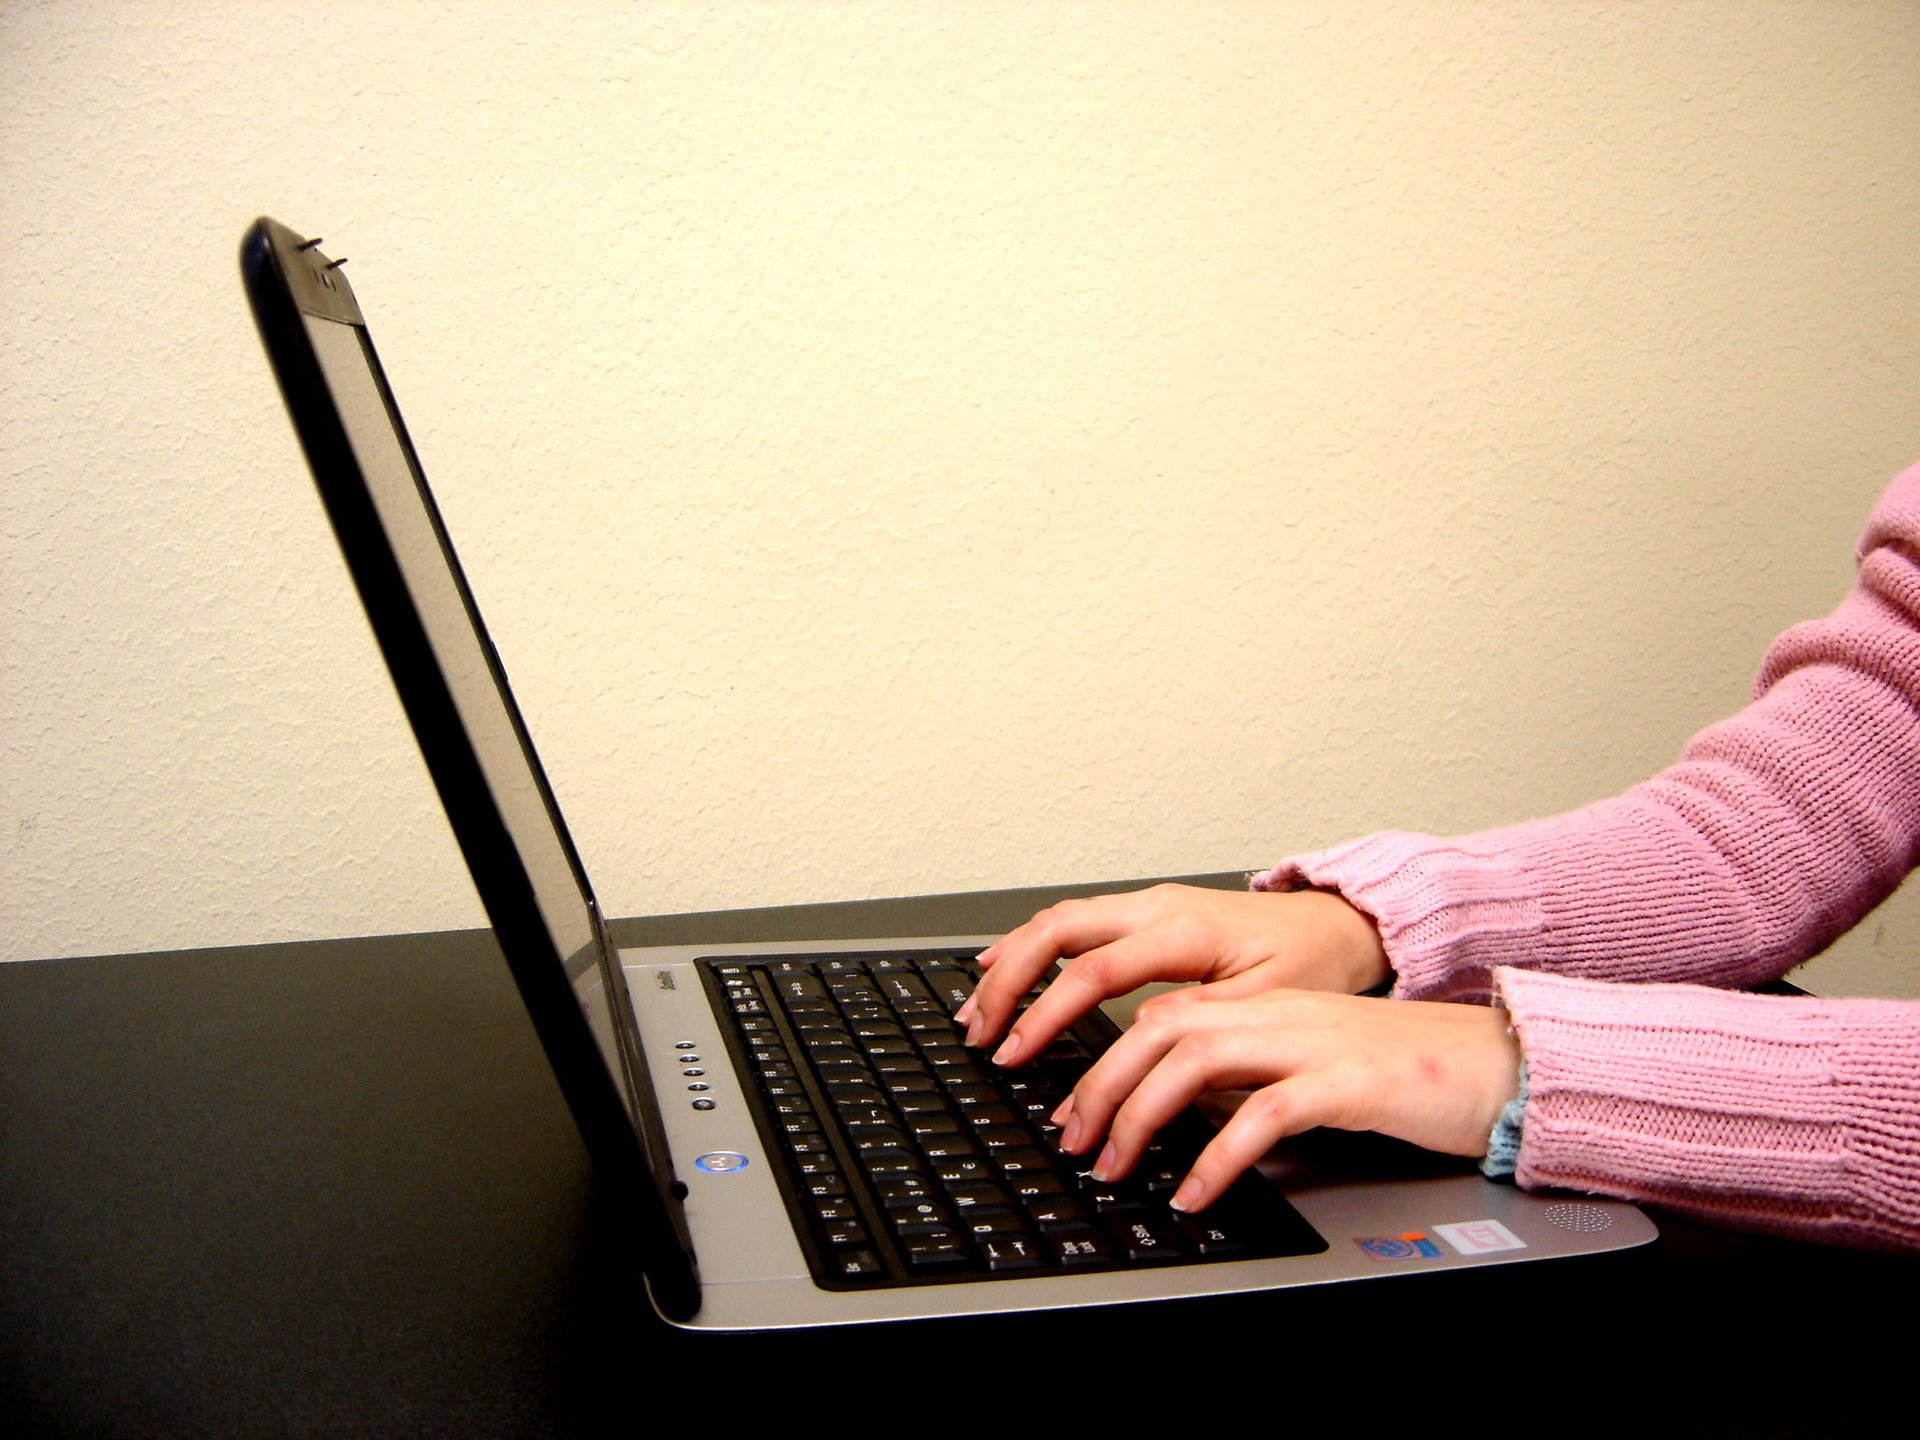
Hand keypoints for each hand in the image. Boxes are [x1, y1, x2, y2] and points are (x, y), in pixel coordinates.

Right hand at [956, 883, 1390, 1063]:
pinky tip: (1009, 967)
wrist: (1339, 925)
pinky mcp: (1148, 912)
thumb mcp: (1267, 1006)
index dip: (1046, 1015)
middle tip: (980, 1032)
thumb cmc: (1312, 964)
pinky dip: (1034, 947)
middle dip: (1009, 982)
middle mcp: (1158, 907)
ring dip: (1012, 963)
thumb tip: (1136, 1049)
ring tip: (979, 1009)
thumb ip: (1200, 1024)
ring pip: (1058, 920)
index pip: (1093, 971)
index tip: (1016, 1053)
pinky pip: (1075, 921)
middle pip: (1057, 930)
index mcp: (1185, 930)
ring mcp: (1149, 903)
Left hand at [1057, 987, 1521, 1211]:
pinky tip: (1193, 1193)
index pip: (1163, 1014)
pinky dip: (1217, 1156)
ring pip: (1197, 1059)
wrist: (1496, 1064)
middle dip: (1103, 1083)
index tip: (1070, 1109)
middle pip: (1163, 1028)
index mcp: (1266, 1005)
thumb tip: (1179, 1109)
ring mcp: (1312, 1042)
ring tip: (1116, 1165)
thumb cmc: (1405, 1072)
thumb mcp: (1310, 1064)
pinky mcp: (1348, 1081)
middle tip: (1074, 1139)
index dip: (1104, 1058)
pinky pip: (1264, 1113)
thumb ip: (1248, 1074)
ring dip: (1142, 1114)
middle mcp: (1280, 1013)